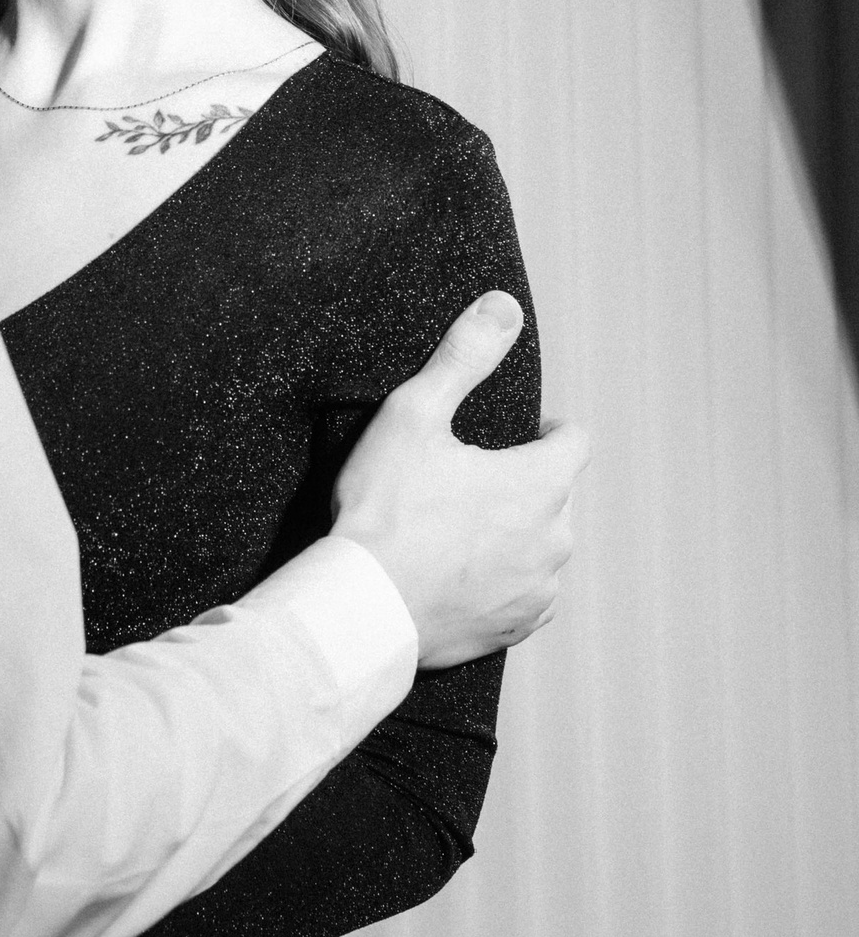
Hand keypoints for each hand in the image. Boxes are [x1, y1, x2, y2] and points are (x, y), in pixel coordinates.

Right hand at [330, 291, 585, 668]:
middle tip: (463, 483)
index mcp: (541, 483)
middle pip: (555, 495)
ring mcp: (539, 590)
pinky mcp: (516, 629)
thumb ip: (464, 356)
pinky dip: (500, 583)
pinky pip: (524, 596)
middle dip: (521, 484)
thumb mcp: (415, 415)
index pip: (574, 440)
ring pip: (541, 547)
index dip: (546, 430)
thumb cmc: (385, 510)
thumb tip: (503, 307)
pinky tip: (456, 575)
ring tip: (455, 532)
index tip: (514, 434)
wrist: (363, 606)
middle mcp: (556, 539)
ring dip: (513, 536)